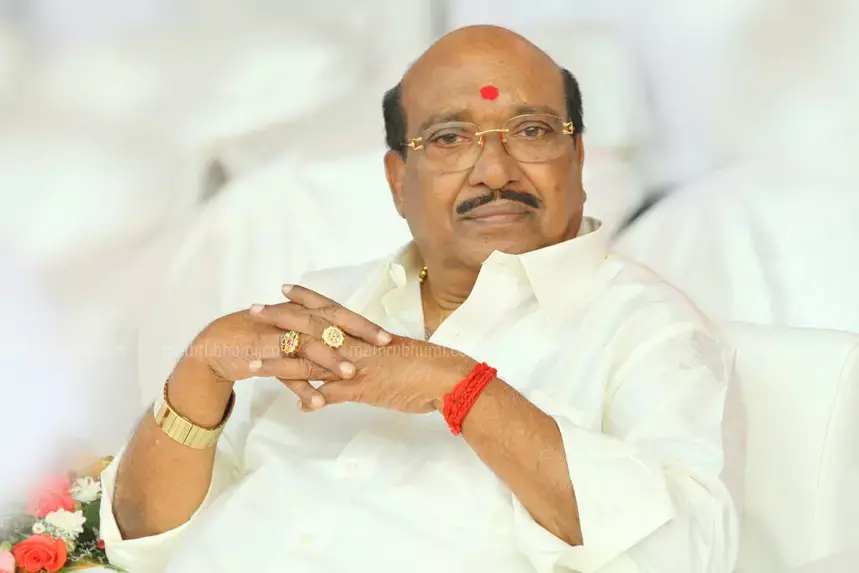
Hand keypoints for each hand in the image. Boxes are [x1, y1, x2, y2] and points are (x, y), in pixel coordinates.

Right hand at [173, 285, 392, 415]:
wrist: (217, 346)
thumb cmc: (261, 339)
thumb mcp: (293, 334)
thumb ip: (318, 337)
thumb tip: (349, 343)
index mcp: (302, 313)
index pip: (337, 314)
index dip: (362, 323)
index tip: (387, 335)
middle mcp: (291, 321)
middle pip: (328, 324)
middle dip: (356, 334)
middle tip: (382, 346)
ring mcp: (276, 338)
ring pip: (307, 346)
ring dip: (329, 360)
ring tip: (351, 374)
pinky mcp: (260, 357)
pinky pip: (284, 373)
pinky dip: (300, 387)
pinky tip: (317, 403)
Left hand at [269, 286, 477, 413]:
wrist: (449, 377)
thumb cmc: (429, 364)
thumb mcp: (394, 355)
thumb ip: (371, 356)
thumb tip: (354, 363)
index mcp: (365, 333)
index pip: (330, 309)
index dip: (305, 299)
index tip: (283, 289)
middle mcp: (357, 344)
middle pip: (312, 327)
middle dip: (280, 319)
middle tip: (253, 311)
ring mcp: (359, 365)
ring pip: (313, 361)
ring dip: (281, 362)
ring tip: (253, 363)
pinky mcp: (366, 388)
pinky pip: (335, 394)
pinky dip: (316, 399)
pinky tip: (297, 406)